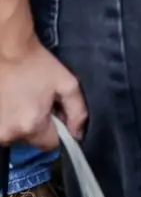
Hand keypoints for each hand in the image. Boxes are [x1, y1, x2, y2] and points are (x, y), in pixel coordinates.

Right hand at [0, 35, 84, 150]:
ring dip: (23, 123)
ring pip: (17, 135)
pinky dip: (10, 119)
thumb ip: (78, 112)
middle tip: (39, 102)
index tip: (56, 115)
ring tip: (24, 100)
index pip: (51, 145)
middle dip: (40, 125)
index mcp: (31, 125)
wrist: (7, 51)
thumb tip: (78, 134)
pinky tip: (13, 102)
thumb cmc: (37, 65)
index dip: (58, 131)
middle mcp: (9, 134)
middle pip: (33, 140)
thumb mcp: (68, 84)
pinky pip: (4, 128)